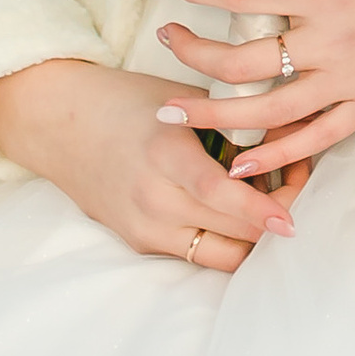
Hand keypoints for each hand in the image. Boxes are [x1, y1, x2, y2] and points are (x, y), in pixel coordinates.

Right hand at [0, 56, 301, 273]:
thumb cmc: (125, 101)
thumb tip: (289, 133)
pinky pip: (196, 252)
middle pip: (232, 231)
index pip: (222, 195)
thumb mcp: (182, 101)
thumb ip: (232, 122)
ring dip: (250, 235)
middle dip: (272, 215)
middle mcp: (154, 198)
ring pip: (219, 254)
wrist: (60, 124)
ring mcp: (145, 227)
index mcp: (166, 153)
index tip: (293, 219)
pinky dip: (222, 237)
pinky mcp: (139, 242)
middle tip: (295, 182)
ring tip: (266, 201)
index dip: (262, 210)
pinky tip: (232, 209)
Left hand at [158, 0, 354, 184]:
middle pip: (238, 60)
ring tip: (173, 108)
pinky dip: (271, 154)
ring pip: (262, 110)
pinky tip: (236, 160)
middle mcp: (331, 39)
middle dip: (191, 53)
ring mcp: (350, 80)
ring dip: (211, 111)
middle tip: (165, 43)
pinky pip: (310, 139)